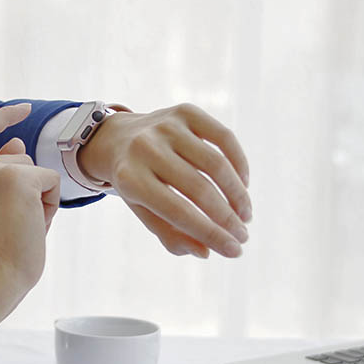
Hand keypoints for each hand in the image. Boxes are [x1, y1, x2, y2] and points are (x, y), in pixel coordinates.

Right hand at [0, 104, 60, 348]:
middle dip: (26, 189)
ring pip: (36, 171)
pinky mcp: (17, 178)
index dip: (3, 117)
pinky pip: (51, 181)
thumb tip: (17, 141)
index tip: (23, 109)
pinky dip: (50, 206)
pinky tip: (32, 225)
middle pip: (18, 158)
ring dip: (38, 199)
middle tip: (10, 225)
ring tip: (19, 227)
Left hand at [78, 103, 250, 257]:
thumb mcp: (143, 212)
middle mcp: (146, 148)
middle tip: (243, 236)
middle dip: (228, 218)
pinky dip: (239, 163)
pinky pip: (224, 137)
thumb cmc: (136, 183)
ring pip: (216, 163)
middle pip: (200, 188)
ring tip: (245, 215)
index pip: (179, 212)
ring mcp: (167, 126)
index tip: (235, 251)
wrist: (118, 139)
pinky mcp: (185, 112)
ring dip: (237, 194)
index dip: (211, 233)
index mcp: (130, 178)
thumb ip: (171, 235)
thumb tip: (206, 252)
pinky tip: (243, 185)